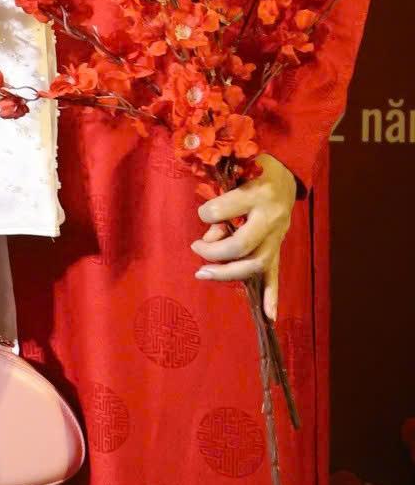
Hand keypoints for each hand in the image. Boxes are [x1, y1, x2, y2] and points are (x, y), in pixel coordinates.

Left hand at [193, 155, 297, 320]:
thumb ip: (222, 199)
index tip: (202, 213)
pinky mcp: (279, 248)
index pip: (224, 211)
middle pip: (242, 246)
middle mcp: (271, 218)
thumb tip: (210, 233)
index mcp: (258, 193)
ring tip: (204, 273)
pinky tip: (269, 316)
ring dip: (227, 273)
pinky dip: (272, 296)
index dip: (206, 214)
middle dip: (214, 252)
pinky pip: (276, 275)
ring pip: (255, 264)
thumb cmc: (255, 167)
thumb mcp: (237, 171)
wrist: (288, 172)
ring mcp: (277, 236)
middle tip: (196, 248)